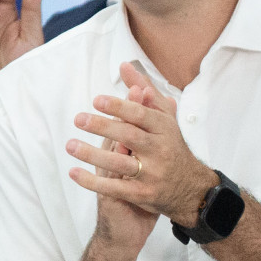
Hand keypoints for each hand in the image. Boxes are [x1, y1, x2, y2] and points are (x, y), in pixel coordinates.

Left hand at [67, 61, 217, 226]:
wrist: (190, 188)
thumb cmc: (171, 146)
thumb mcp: (164, 118)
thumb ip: (145, 91)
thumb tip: (125, 66)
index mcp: (165, 129)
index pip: (141, 115)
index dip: (120, 107)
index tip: (97, 100)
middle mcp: (160, 151)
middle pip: (130, 136)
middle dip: (103, 127)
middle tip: (79, 119)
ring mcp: (152, 174)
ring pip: (120, 162)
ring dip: (93, 154)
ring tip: (70, 145)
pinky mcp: (143, 194)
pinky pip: (116, 188)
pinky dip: (93, 181)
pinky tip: (74, 173)